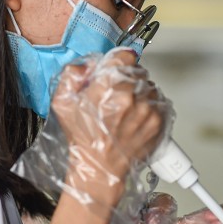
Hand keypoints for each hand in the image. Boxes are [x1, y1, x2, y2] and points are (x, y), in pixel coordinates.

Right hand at [50, 49, 166, 203]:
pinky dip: (149, 107)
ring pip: (149, 86)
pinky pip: (159, 102)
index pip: (125, 55)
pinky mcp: (159, 122)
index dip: (118, 61)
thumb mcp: (63, 103)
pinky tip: (135, 118)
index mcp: (108, 87)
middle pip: (138, 71)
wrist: (100, 167)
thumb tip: (89, 64)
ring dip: (139, 94)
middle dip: (127, 79)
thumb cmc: (83, 139)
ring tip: (125, 110)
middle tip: (116, 96)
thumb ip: (72, 74)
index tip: (116, 68)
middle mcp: (132, 96)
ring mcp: (148, 109)